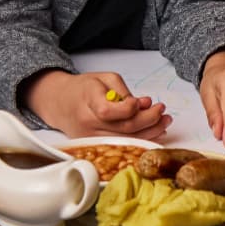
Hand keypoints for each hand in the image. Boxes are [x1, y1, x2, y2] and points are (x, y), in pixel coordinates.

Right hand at [21, 69, 171, 139]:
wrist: (60, 103)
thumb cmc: (84, 88)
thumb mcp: (104, 78)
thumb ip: (124, 91)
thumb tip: (144, 104)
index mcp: (89, 102)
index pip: (110, 111)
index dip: (131, 108)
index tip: (147, 100)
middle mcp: (89, 124)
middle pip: (124, 129)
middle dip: (149, 120)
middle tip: (163, 111)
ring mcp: (91, 139)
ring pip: (126, 141)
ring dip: (150, 132)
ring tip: (164, 121)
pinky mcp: (96, 147)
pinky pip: (121, 146)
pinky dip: (140, 141)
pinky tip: (154, 133)